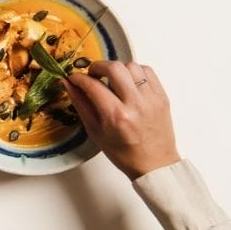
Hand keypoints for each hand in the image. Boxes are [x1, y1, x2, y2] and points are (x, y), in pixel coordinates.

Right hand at [61, 62, 180, 179]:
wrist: (154, 163)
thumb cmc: (123, 153)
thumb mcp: (96, 132)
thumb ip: (82, 105)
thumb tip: (68, 85)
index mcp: (116, 116)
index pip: (93, 86)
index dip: (79, 79)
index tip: (74, 78)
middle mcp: (135, 104)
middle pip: (114, 68)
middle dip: (98, 66)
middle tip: (93, 74)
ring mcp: (151, 98)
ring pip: (132, 65)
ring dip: (118, 69)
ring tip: (112, 80)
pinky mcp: (162, 95)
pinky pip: (147, 71)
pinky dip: (134, 72)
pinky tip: (128, 83)